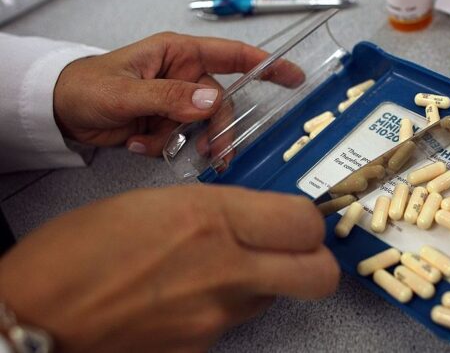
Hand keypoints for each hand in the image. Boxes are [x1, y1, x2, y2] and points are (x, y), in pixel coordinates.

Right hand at [0, 185, 337, 352]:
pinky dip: (224, 306)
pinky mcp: (201, 348)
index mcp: (211, 219)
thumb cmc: (76, 253)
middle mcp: (224, 270)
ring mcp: (216, 317)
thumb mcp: (155, 203)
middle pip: (319, 274)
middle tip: (293, 248)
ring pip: (276, 298)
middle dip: (315, 260)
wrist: (37, 318)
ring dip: (263, 281)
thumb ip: (216, 208)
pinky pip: (234, 322)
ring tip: (219, 267)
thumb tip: (252, 218)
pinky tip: (187, 294)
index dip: (307, 219)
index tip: (296, 217)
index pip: (304, 221)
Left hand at [53, 32, 303, 155]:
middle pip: (221, 105)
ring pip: (203, 127)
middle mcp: (183, 76)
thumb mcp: (125, 91)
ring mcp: (176, 101)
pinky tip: (136, 143)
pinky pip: (182, 140)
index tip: (292, 77)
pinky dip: (163, 148)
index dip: (266, 64)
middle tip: (215, 154)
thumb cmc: (85, 86)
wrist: (60, 112)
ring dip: (186, 142)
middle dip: (217, 130)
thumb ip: (168, 97)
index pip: (233, 55)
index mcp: (179, 54)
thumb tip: (211, 103)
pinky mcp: (166, 124)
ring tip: (163, 148)